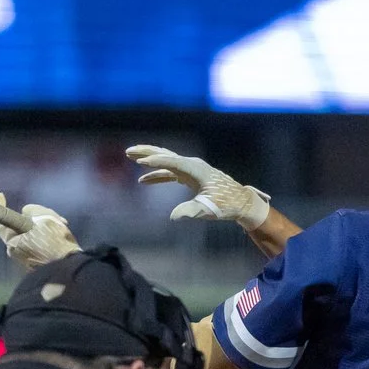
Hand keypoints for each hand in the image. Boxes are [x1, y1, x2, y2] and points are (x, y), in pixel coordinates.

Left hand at [0, 198, 77, 268]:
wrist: (71, 268)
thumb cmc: (57, 243)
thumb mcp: (45, 217)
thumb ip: (31, 210)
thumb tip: (26, 213)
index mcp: (12, 243)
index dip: (0, 205)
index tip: (1, 195)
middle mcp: (16, 253)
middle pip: (20, 226)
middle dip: (35, 217)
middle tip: (50, 214)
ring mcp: (27, 260)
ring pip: (32, 234)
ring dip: (45, 226)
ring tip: (62, 225)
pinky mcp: (38, 264)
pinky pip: (39, 244)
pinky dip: (48, 237)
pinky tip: (62, 235)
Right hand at [126, 146, 271, 230]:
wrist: (240, 201)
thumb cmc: (226, 204)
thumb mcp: (208, 209)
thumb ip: (191, 211)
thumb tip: (174, 216)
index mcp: (197, 170)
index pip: (173, 162)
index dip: (157, 162)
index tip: (141, 162)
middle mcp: (193, 165)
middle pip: (166, 155)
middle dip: (147, 152)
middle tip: (128, 151)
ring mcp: (191, 169)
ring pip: (166, 160)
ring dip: (149, 160)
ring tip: (131, 158)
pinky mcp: (190, 175)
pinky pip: (170, 172)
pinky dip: (157, 174)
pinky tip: (144, 180)